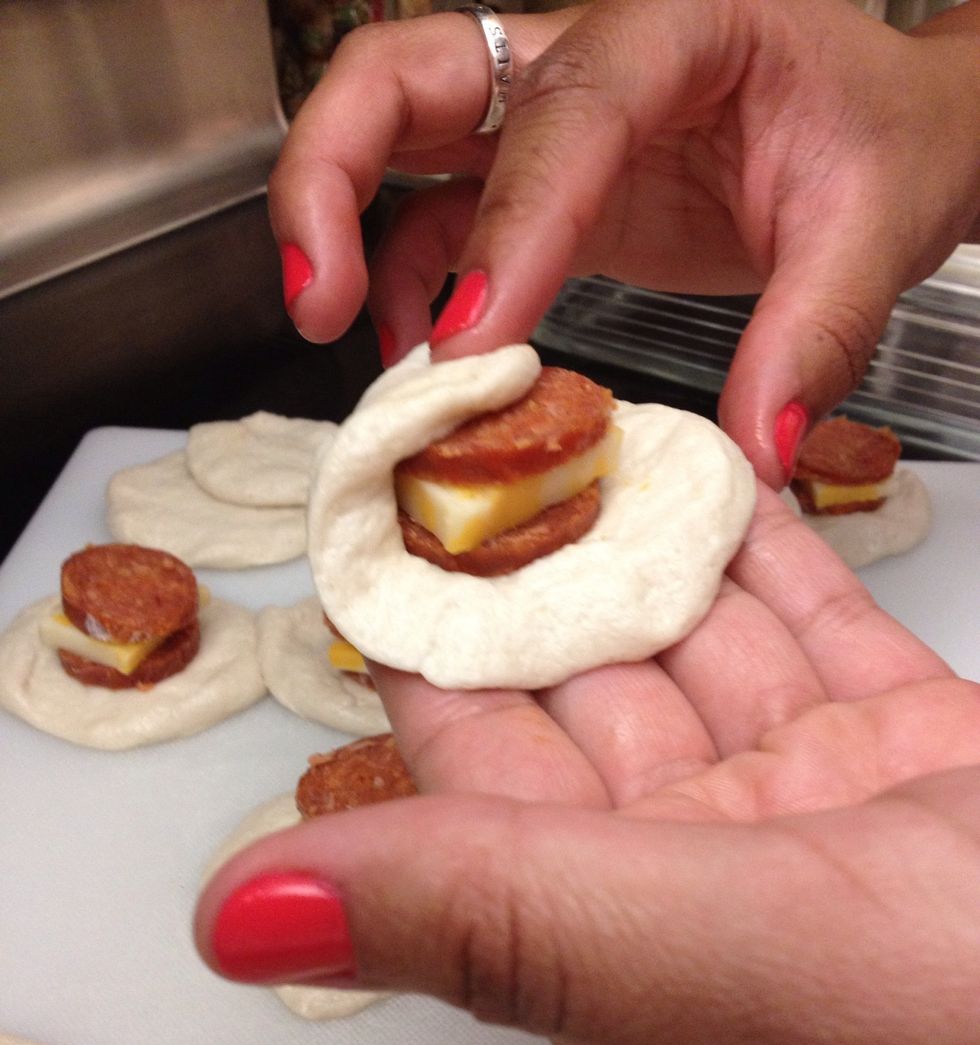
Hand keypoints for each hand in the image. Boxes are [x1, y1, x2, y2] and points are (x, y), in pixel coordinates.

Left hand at [195, 489, 979, 1044]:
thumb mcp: (729, 964)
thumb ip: (496, 924)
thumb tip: (242, 917)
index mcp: (618, 951)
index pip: (474, 771)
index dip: (417, 641)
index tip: (372, 519)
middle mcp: (698, 885)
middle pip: (577, 691)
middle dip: (524, 564)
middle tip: (470, 435)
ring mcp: (813, 818)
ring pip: (692, 644)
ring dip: (635, 540)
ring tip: (574, 424)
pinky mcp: (916, 759)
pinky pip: (808, 628)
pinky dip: (760, 550)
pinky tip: (707, 474)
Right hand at [268, 0, 979, 484]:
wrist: (889, 133)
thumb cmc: (885, 142)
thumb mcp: (873, 227)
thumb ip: (812, 334)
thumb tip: (755, 452)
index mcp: (677, 28)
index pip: (566, 118)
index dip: (506, 232)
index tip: (471, 344)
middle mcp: (587, 58)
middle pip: (406, 71)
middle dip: (332, 172)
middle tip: (318, 294)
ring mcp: (551, 122)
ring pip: (396, 134)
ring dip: (342, 228)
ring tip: (340, 336)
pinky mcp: (545, 189)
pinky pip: (442, 224)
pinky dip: (411, 291)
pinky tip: (424, 361)